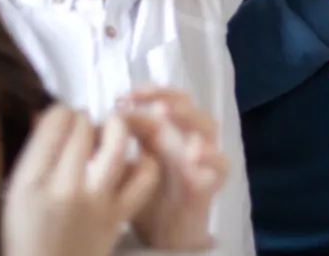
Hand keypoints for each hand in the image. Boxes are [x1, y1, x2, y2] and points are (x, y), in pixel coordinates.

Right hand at [2, 106, 159, 255]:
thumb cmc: (25, 236)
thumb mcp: (14, 193)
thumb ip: (32, 152)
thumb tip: (45, 113)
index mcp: (31, 182)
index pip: (55, 122)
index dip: (62, 113)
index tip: (63, 120)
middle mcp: (64, 189)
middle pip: (84, 128)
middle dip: (85, 119)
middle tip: (85, 125)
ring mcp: (95, 202)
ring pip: (117, 144)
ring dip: (116, 128)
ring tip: (110, 131)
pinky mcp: (118, 216)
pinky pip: (143, 177)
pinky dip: (144, 161)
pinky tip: (133, 157)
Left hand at [120, 88, 229, 251]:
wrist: (162, 235)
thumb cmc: (146, 197)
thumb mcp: (127, 167)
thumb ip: (121, 143)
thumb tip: (107, 118)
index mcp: (166, 130)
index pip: (162, 98)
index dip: (146, 93)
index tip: (122, 98)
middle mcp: (185, 137)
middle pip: (187, 104)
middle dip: (170, 97)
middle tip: (152, 103)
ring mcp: (201, 157)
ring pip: (207, 125)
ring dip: (189, 117)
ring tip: (167, 115)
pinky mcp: (211, 180)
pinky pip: (222, 164)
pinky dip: (211, 156)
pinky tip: (194, 154)